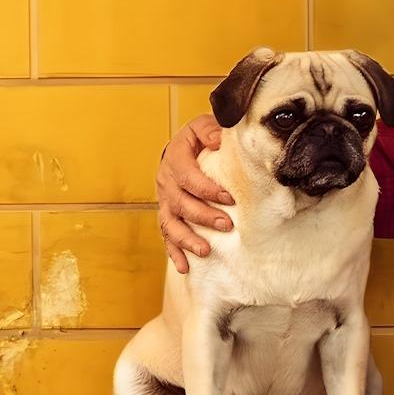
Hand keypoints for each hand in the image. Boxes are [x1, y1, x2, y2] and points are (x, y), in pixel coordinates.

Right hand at [156, 118, 232, 257]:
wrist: (181, 149)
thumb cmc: (197, 139)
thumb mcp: (202, 127)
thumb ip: (210, 130)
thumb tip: (219, 139)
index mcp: (175, 160)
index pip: (188, 177)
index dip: (207, 189)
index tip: (229, 198)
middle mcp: (166, 182)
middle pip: (180, 204)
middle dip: (203, 216)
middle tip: (226, 225)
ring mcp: (164, 201)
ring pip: (170, 224)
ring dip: (186, 239)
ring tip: (205, 251)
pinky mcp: (167, 215)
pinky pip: (166, 236)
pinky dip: (174, 252)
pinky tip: (184, 267)